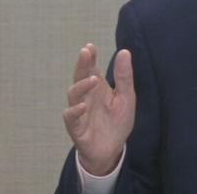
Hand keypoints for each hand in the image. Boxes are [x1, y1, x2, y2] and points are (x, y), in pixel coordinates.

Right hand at [63, 43, 135, 175]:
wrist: (112, 150)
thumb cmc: (117, 122)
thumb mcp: (126, 97)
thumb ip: (124, 76)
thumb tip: (124, 51)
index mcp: (98, 88)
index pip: (91, 68)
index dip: (89, 57)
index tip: (90, 47)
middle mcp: (86, 96)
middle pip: (80, 76)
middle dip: (82, 64)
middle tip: (85, 52)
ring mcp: (79, 111)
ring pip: (73, 94)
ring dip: (81, 86)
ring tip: (93, 80)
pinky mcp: (76, 127)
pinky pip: (70, 117)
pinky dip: (75, 111)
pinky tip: (83, 106)